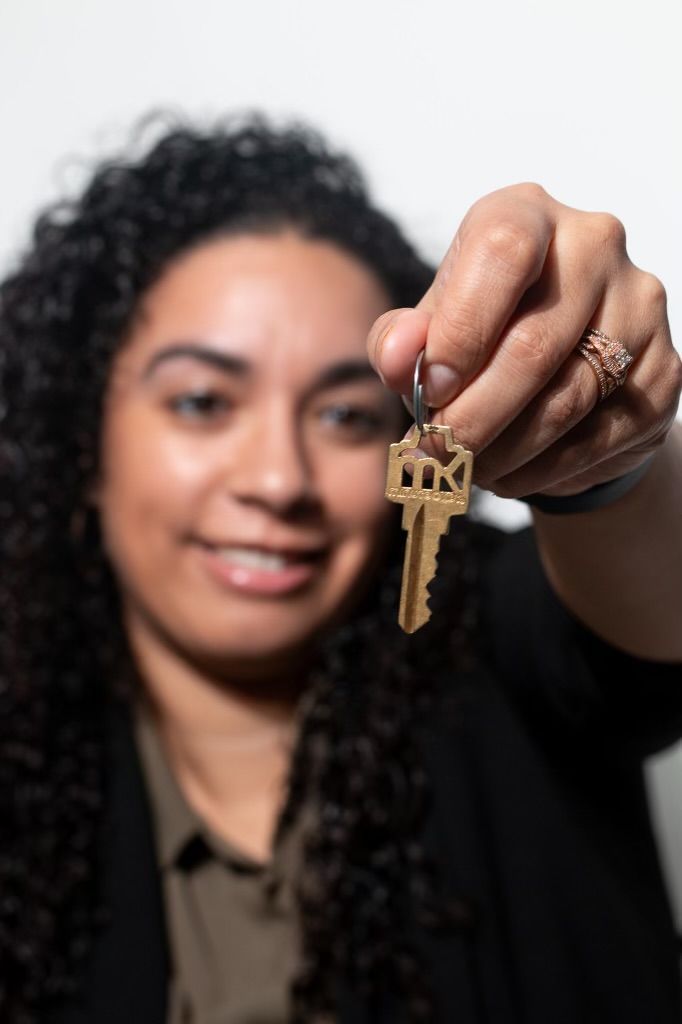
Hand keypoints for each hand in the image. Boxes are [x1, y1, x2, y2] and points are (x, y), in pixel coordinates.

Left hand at [368, 184, 681, 497]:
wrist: (560, 372)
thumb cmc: (482, 337)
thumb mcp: (429, 330)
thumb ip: (400, 340)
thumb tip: (396, 355)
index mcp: (528, 214)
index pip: (503, 251)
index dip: (462, 328)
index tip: (429, 391)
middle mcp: (595, 246)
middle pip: (534, 344)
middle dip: (473, 415)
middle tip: (436, 454)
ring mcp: (639, 306)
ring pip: (567, 400)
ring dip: (503, 451)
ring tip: (464, 469)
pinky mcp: (663, 370)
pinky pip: (598, 436)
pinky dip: (541, 470)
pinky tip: (507, 475)